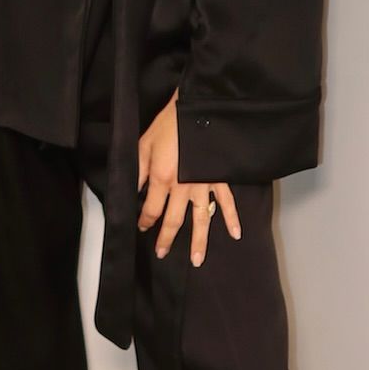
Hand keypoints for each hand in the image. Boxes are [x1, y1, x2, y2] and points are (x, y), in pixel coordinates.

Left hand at [136, 87, 241, 266]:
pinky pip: (227, 202)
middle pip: (174, 221)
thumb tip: (132, 189)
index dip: (145, 221)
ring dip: (199, 241)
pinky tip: (235, 234)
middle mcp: (183, 188)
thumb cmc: (169, 123)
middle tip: (163, 253)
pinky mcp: (219, 178)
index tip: (142, 227)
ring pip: (201, 219)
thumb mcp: (144, 144)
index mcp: (162, 179)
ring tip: (197, 260)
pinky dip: (232, 218)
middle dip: (167, 239)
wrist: (197, 108)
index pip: (151, 209)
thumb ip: (138, 169)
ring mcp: (203, 185)